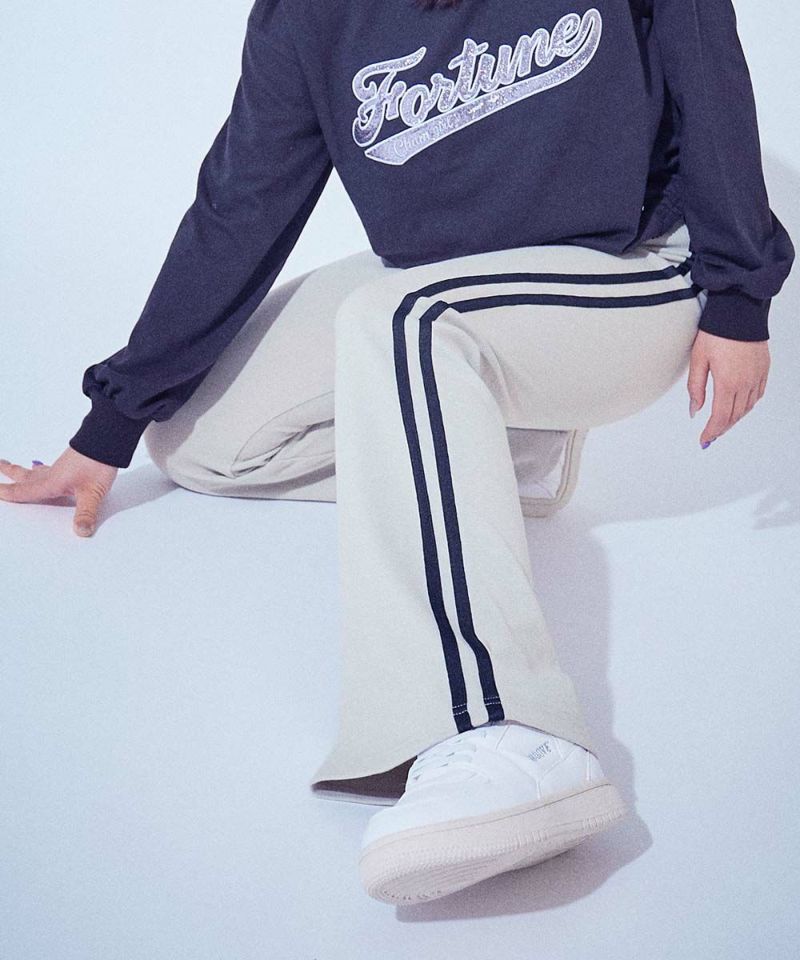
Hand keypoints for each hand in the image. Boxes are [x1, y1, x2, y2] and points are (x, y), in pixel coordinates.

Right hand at [0, 447, 117, 536]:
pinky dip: (41, 470)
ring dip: (23, 471)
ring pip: (36, 471)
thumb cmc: (98, 462)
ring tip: (15, 468)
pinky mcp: (72, 463)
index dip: (6, 493)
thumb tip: (80, 531)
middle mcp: (52, 474)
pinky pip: (50, 468)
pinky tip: (46, 469)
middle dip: (9, 473)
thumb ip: (86, 513)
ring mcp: (62, 467)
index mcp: (51, 483)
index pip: (23, 491)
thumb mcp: (92, 493)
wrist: (108, 439)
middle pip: (25, 476)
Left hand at [687, 330, 769, 447]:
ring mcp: (758, 376)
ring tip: (722, 424)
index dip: (712, 432)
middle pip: (735, 415)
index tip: (704, 440)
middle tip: (710, 436)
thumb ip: (695, 388)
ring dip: (734, 418)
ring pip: (747, 407)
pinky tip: (739, 406)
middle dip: (721, 428)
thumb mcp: (698, 360)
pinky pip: (758, 394)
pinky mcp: (764, 368)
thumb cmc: (715, 332)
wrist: (738, 311)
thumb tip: (694, 411)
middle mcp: (746, 382)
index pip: (720, 417)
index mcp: (728, 382)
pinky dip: (748, 405)